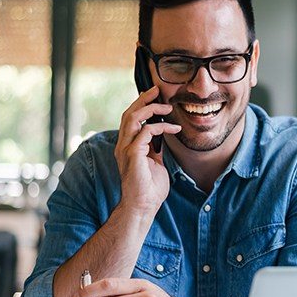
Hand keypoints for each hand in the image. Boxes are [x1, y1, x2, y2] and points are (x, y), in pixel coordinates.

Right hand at [114, 86, 180, 214]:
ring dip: (150, 109)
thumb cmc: (150, 189)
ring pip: (132, 118)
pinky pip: (145, 132)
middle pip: (128, 113)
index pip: (130, 119)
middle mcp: (122, 145)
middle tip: (157, 90)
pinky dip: (160, 127)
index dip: (141, 105)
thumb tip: (162, 136)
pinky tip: (173, 129)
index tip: (155, 97)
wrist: (143, 206)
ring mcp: (125, 149)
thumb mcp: (155, 163)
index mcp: (126, 146)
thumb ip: (155, 148)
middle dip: (143, 99)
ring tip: (166, 106)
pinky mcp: (133, 154)